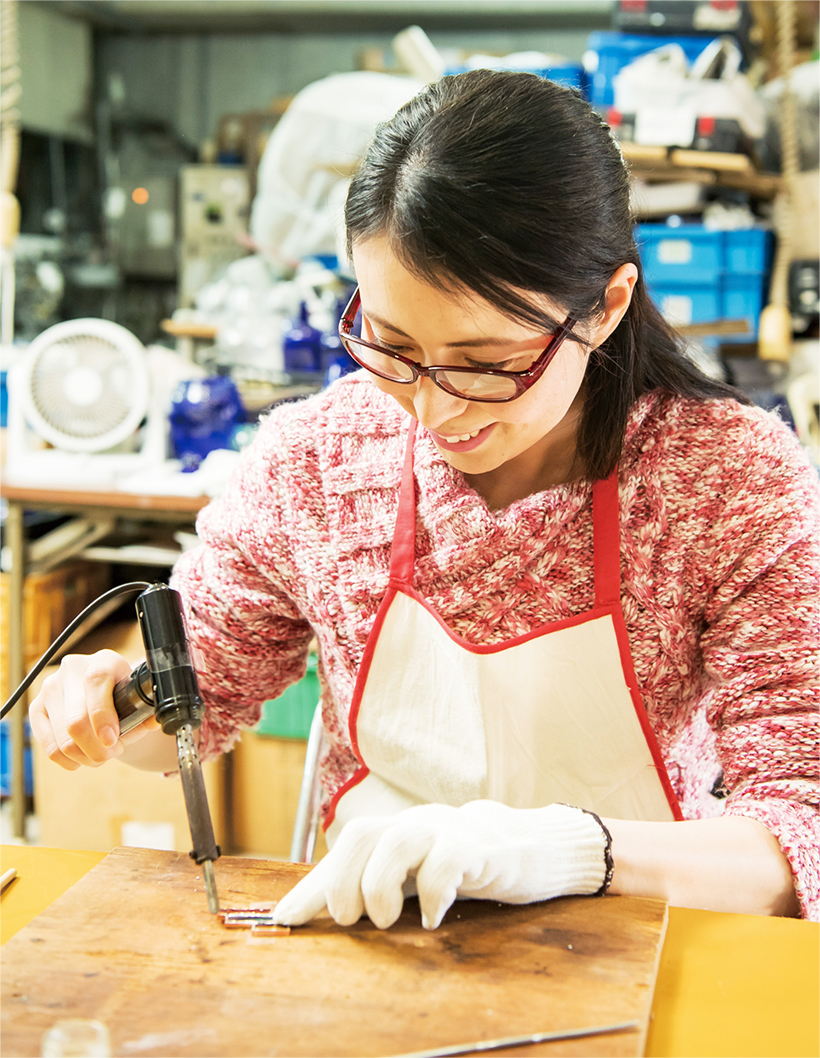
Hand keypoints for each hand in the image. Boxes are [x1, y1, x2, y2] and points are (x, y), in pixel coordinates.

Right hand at [29, 651, 158, 769]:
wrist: (101, 690)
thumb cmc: (122, 694)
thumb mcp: (138, 698)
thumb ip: (147, 711)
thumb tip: (153, 722)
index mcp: (102, 661)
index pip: (96, 683)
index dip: (103, 716)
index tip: (112, 740)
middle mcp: (71, 670)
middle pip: (76, 721)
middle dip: (98, 748)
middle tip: (113, 752)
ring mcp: (50, 688)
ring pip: (62, 739)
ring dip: (85, 756)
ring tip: (100, 755)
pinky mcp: (36, 708)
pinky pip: (49, 747)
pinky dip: (68, 760)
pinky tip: (81, 758)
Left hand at [273, 800, 609, 930]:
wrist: (526, 846)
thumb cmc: (456, 863)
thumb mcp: (410, 876)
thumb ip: (366, 888)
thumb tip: (306, 913)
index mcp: (393, 831)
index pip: (343, 849)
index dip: (311, 885)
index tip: (284, 920)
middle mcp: (414, 824)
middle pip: (363, 833)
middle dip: (344, 880)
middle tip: (350, 919)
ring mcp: (447, 830)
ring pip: (398, 838)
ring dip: (380, 884)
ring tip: (385, 919)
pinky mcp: (481, 847)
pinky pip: (448, 859)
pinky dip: (432, 892)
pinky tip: (433, 918)